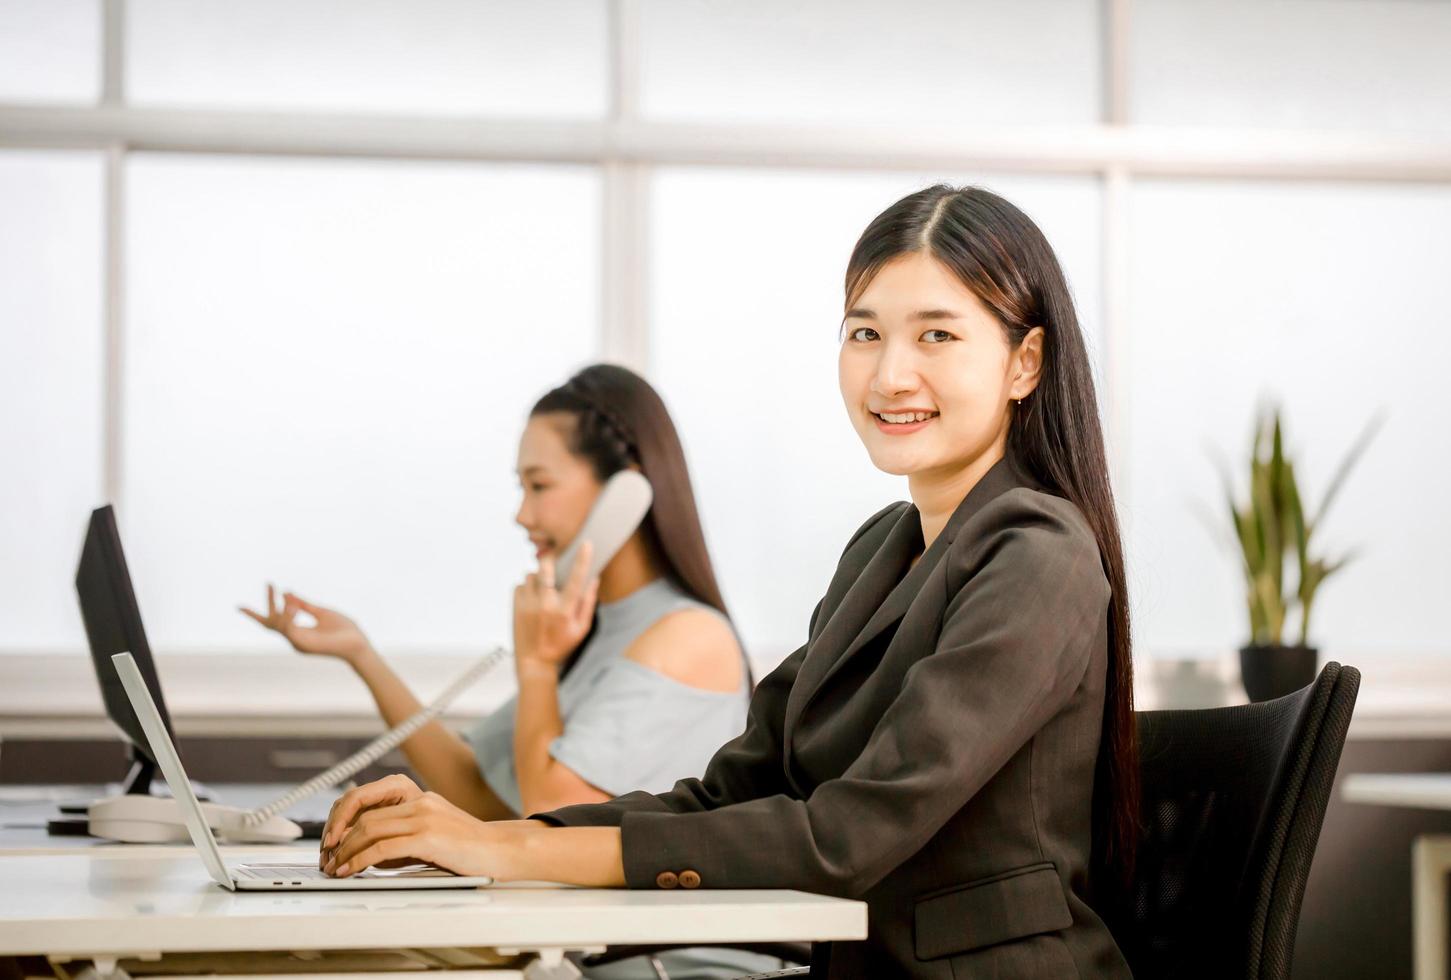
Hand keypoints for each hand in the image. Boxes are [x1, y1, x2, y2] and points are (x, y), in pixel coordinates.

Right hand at [239, 584, 371, 663]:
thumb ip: (304, 605)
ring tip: (277, 589)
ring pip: (278, 624)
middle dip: (267, 603)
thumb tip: (287, 592)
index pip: (273, 621)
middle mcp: (294, 638)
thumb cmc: (344, 630)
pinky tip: (292, 605)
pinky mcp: (304, 644)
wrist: (358, 644)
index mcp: (297, 632)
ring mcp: (298, 643)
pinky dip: (288, 616)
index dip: (259, 611)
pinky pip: (289, 629)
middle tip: (268, 583)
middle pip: (271, 622)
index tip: (244, 602)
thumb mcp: (322, 612)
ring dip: (278, 606)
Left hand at [319, 774, 535, 878]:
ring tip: (334, 868)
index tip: (330, 840)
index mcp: (417, 795)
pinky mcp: (428, 836)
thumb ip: (400, 835)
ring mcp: (424, 816)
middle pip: (362, 811)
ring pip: (368, 828)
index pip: (366, 797)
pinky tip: (350, 871)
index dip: (341, 817)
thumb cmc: (468, 849)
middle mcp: (419, 800)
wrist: (500, 852)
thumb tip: (364, 851)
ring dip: (344, 850)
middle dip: (337, 836)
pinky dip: (358, 860)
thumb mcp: (430, 834)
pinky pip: (382, 847)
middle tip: (326, 858)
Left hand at [512, 543, 598, 669]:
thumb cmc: (561, 646)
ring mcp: (528, 605)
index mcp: (564, 611)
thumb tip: (594, 580)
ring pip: (531, 575)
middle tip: (553, 564)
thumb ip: (588, 603)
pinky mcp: (516, 606)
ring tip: (543, 590)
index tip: (586, 544)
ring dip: (538, 578)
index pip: (576, 579)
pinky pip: (520, 584)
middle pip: (545, 568)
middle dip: (550, 561)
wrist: (534, 662)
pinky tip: (532, 599)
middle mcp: (545, 605)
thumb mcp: (581, 629)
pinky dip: (527, 587)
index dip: (582, 559)